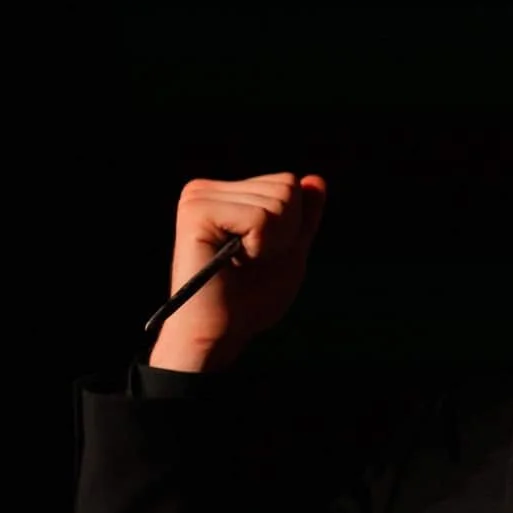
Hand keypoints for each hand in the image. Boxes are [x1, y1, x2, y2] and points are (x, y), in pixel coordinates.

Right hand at [147, 172, 327, 371]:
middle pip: (286, 187)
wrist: (220, 333)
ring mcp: (197, 196)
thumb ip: (303, 216)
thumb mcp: (289, 252)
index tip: (260, 254)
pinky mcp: (196, 211)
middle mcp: (205, 188)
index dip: (291, 226)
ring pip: (278, 201)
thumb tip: (316, 179)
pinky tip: (232, 261)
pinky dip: (260, 246)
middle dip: (284, 233)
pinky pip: (261, 217)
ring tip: (239, 263)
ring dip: (271, 243)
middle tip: (250, 261)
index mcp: (225, 194)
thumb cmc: (249, 300)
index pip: (289, 183)